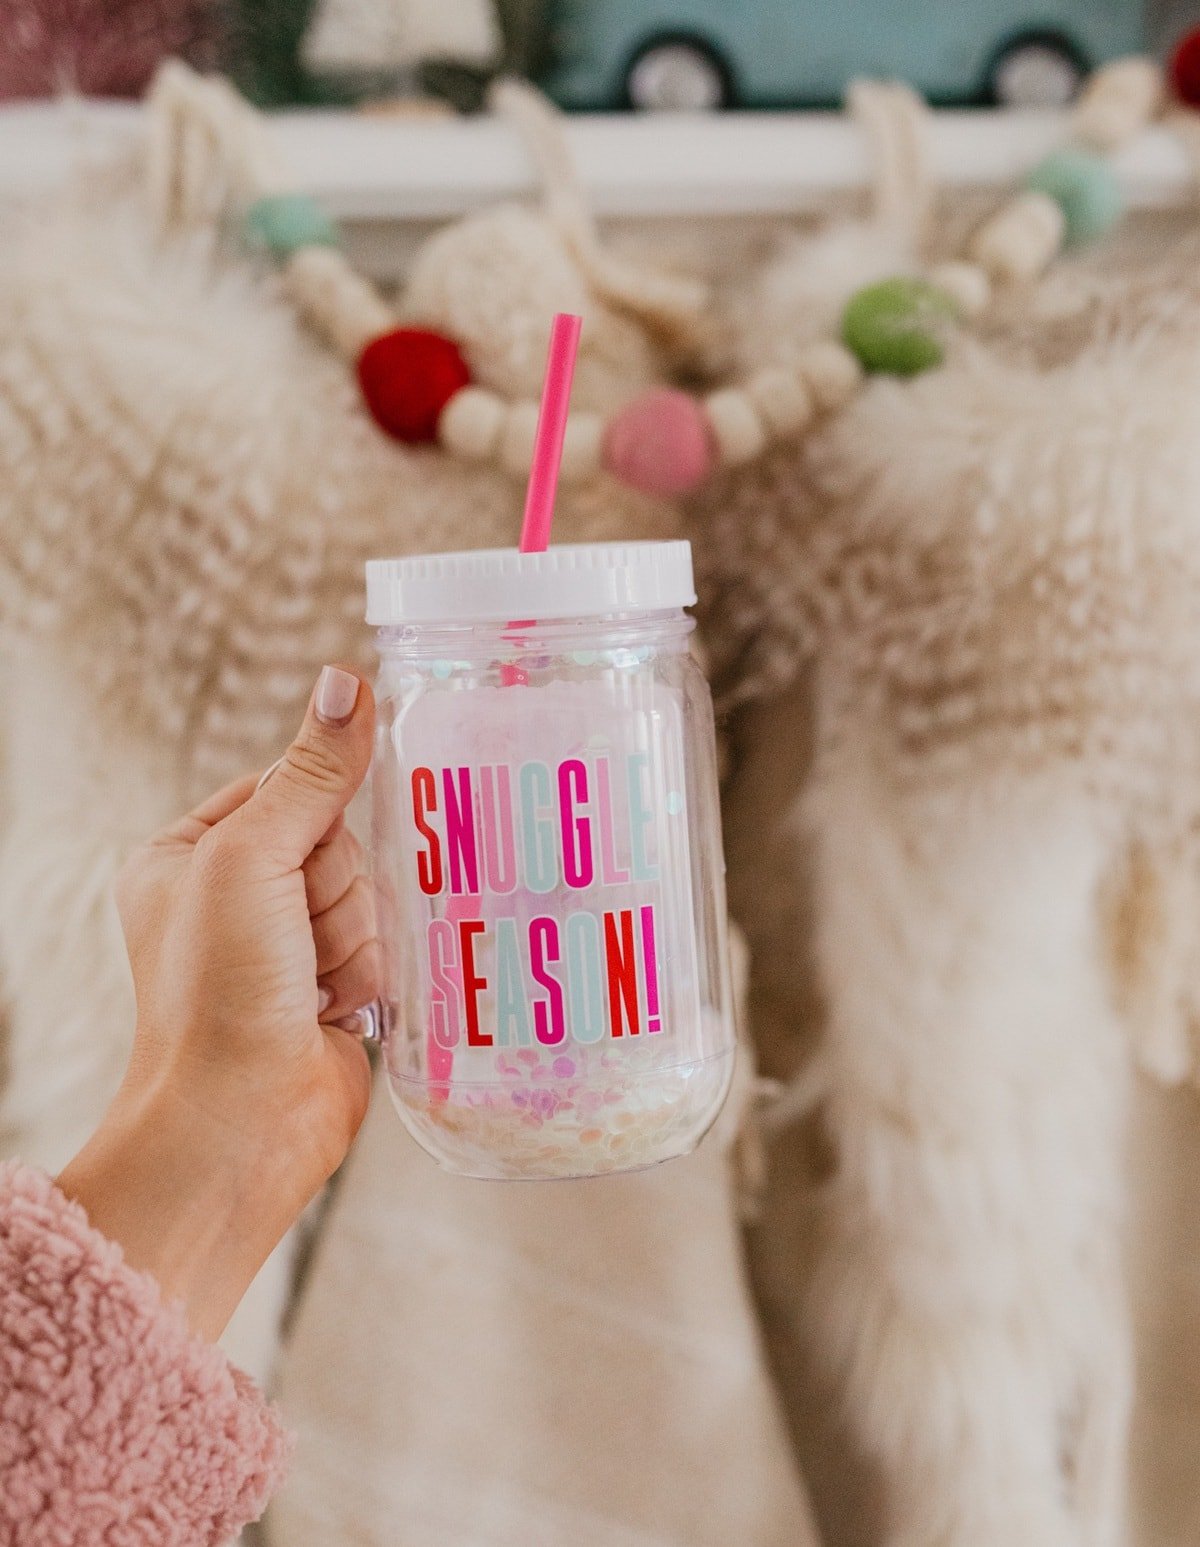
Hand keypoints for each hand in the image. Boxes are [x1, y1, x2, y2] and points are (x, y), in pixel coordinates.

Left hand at [57, 666, 379, 1339]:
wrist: (241, 1124)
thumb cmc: (217, 993)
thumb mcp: (252, 860)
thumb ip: (310, 774)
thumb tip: (344, 681)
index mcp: (190, 855)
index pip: (286, 785)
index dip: (316, 812)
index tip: (308, 858)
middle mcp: (238, 898)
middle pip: (339, 840)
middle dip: (336, 891)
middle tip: (301, 940)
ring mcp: (288, 948)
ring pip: (371, 894)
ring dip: (356, 940)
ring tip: (318, 987)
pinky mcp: (335, 991)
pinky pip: (389, 944)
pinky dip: (375, 973)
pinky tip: (343, 1006)